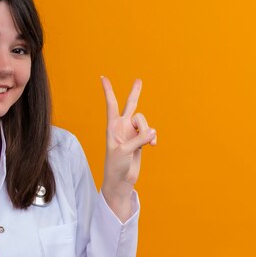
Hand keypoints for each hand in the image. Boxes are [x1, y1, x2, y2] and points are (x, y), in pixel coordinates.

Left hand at [100, 76, 156, 201]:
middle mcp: (122, 127)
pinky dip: (152, 138)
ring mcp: (132, 133)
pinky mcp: (140, 140)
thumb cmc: (116, 165)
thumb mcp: (124, 151)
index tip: (102, 77)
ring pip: (144, 122)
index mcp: (112, 127)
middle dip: (135, 93)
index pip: (111, 105)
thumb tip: (153, 131)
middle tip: (139, 80)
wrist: (120, 179)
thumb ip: (139, 139)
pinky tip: (152, 146)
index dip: (108, 91)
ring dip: (147, 131)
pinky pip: (150, 132)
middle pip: (130, 105)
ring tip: (148, 144)